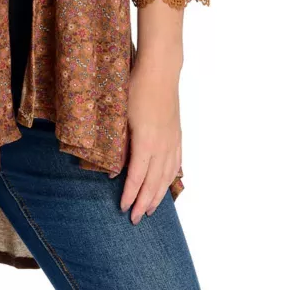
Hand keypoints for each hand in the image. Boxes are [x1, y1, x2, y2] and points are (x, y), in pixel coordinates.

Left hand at [120, 62, 181, 223]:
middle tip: (135, 219)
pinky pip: (176, 163)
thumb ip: (119, 145)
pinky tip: (167, 184)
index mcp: (146, 142)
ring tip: (150, 209)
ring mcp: (172, 140)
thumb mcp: (121, 115)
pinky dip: (170, 178)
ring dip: (158, 195)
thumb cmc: (136, 88)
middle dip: (143, 202)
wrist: (160, 70)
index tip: (122, 208)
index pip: (137, 176)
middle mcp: (162, 145)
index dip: (130, 194)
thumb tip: (112, 171)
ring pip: (166, 176)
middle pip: (153, 182)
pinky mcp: (176, 134)